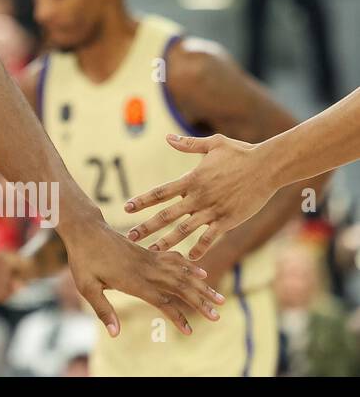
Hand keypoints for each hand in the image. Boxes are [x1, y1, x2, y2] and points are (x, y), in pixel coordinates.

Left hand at [62, 217, 223, 336]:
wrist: (86, 229)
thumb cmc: (83, 259)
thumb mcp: (86, 286)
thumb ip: (102, 309)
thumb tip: (115, 333)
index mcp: (133, 280)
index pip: (161, 301)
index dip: (177, 317)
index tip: (189, 331)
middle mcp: (146, 269)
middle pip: (179, 287)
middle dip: (200, 302)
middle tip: (217, 316)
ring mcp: (149, 259)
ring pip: (181, 273)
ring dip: (201, 286)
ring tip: (218, 297)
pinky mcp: (148, 252)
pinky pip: (173, 259)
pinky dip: (189, 266)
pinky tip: (201, 272)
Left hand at [123, 133, 274, 259]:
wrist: (269, 166)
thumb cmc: (241, 152)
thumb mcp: (213, 144)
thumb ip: (188, 145)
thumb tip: (167, 138)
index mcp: (192, 179)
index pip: (160, 192)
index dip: (142, 201)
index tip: (126, 208)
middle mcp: (199, 197)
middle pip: (167, 215)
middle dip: (147, 227)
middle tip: (130, 237)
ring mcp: (213, 210)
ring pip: (185, 230)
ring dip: (167, 242)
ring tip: (152, 251)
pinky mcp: (229, 220)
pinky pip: (211, 237)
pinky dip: (200, 248)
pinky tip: (191, 258)